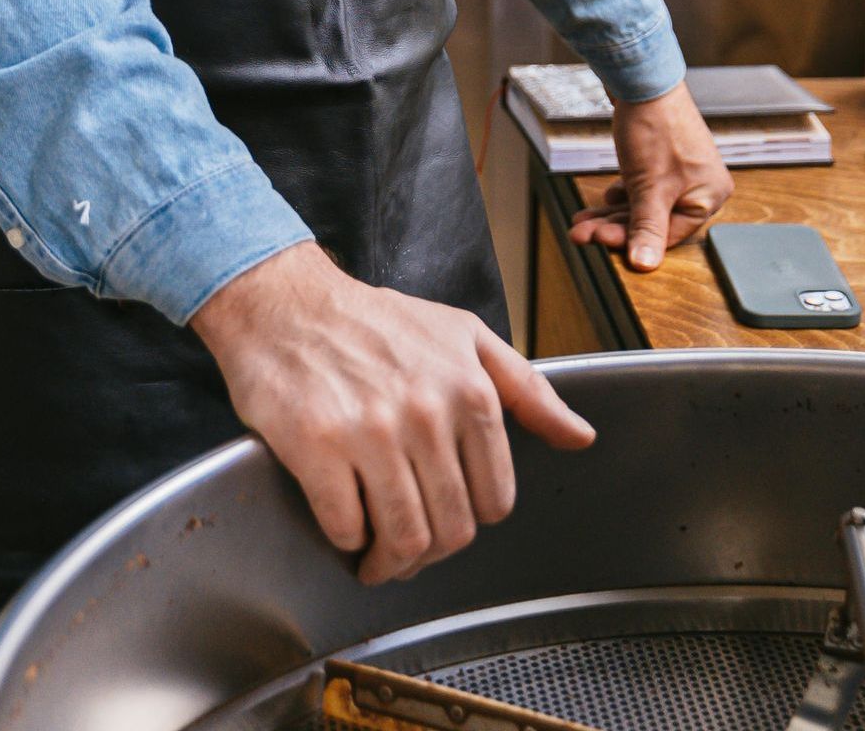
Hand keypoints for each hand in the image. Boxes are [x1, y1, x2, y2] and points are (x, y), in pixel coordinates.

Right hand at [190, 243, 594, 584]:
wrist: (285, 302)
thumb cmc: (373, 321)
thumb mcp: (462, 336)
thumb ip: (526, 389)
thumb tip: (579, 436)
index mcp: (469, 389)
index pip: (494, 500)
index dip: (470, 518)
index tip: (446, 515)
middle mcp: (427, 412)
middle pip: (451, 531)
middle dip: (431, 552)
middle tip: (407, 547)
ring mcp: (372, 431)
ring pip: (404, 539)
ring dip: (389, 561)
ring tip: (375, 554)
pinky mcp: (318, 446)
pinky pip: (346, 527)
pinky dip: (346, 537)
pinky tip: (342, 517)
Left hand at [568, 80, 731, 270]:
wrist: (640, 77)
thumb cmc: (655, 127)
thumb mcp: (649, 187)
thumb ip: (647, 227)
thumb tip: (645, 264)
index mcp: (709, 195)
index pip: (668, 235)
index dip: (631, 240)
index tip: (599, 241)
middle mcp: (700, 185)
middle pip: (652, 220)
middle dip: (613, 226)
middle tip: (582, 231)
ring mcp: (681, 171)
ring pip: (643, 204)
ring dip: (610, 214)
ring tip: (581, 220)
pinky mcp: (662, 158)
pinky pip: (641, 187)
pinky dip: (620, 195)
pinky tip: (602, 199)